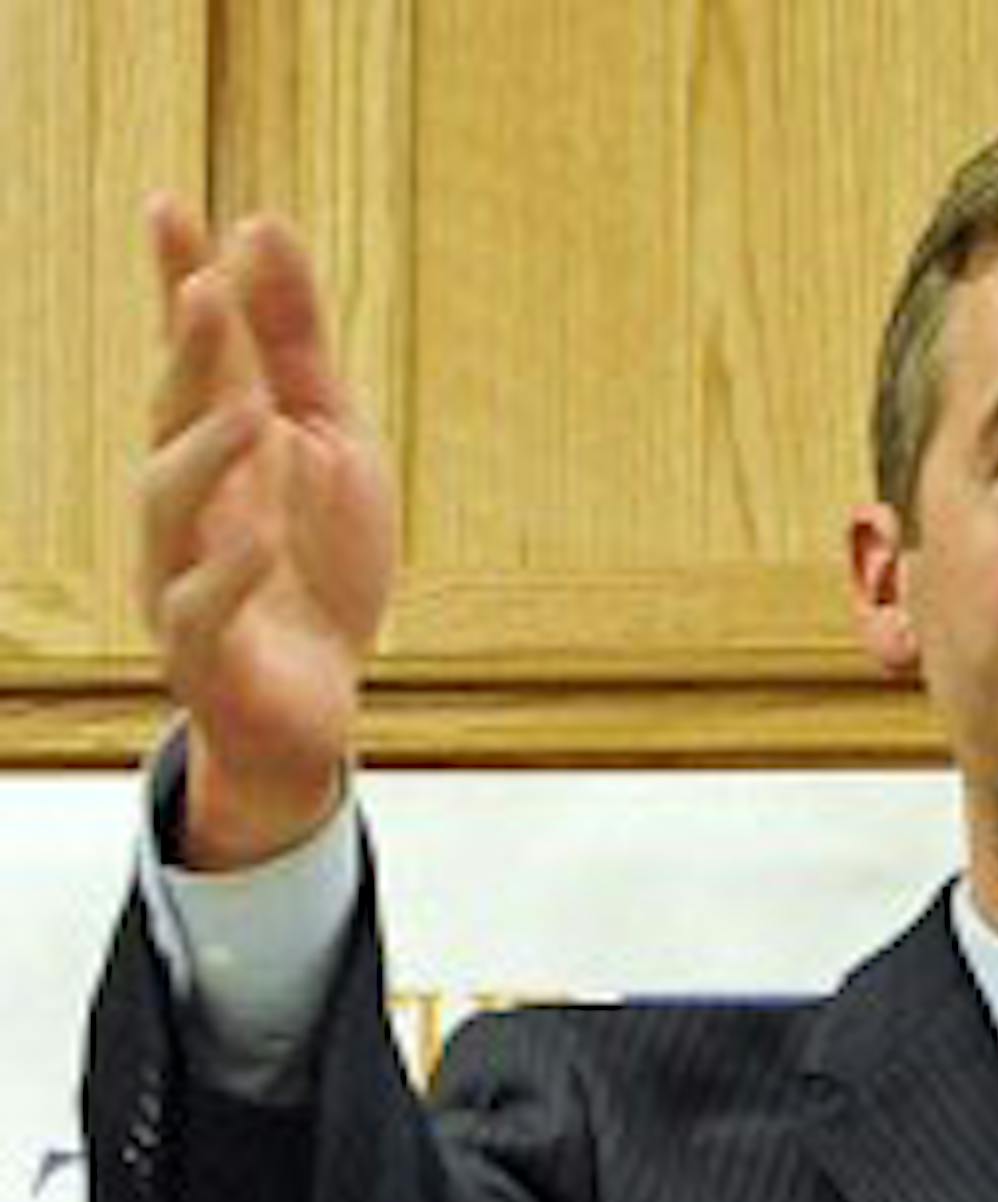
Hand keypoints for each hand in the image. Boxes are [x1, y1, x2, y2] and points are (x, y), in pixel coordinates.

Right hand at [136, 196, 397, 868]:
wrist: (317, 706)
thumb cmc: (317, 568)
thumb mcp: (333, 444)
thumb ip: (297, 347)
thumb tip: (263, 225)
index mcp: (218, 447)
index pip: (189, 352)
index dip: (175, 278)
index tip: (169, 203)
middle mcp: (186, 504)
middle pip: (173, 419)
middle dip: (186, 359)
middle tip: (203, 291)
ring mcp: (182, 576)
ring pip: (170, 509)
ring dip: (205, 457)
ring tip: (251, 416)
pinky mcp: (204, 654)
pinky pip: (200, 611)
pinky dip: (226, 576)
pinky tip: (259, 540)